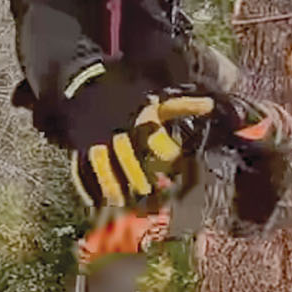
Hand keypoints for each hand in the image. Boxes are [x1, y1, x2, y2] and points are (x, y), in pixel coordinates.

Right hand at [70, 90, 216, 210]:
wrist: (89, 85)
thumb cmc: (131, 100)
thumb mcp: (158, 100)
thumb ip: (183, 105)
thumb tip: (211, 105)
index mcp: (141, 118)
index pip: (156, 140)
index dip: (166, 155)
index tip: (174, 168)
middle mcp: (119, 131)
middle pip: (128, 158)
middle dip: (139, 178)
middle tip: (149, 196)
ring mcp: (97, 141)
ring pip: (103, 167)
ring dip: (113, 187)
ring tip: (123, 205)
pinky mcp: (79, 149)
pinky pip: (80, 170)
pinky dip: (86, 188)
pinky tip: (96, 203)